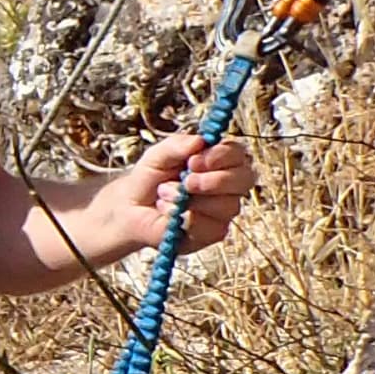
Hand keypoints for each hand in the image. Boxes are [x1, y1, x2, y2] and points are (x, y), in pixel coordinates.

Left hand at [107, 133, 258, 251]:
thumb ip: (177, 145)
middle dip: (214, 180)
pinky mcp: (213, 232)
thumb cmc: (149, 179)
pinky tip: (170, 215)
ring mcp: (223, 210)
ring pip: (228, 205)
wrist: (130, 209)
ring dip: (190, 200)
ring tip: (165, 195)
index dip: (221, 156)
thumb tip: (200, 141)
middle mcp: (227, 185)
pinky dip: (186, 219)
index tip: (193, 161)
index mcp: (219, 161)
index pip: (238, 153)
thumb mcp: (157, 156)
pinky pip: (211, 226)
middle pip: (244, 179)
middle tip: (186, 181)